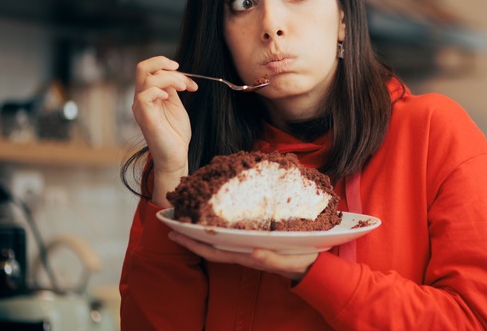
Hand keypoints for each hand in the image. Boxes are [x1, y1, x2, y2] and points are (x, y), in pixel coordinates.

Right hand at [132, 56, 198, 203]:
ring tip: (184, 88)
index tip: (190, 83)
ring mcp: (141, 108)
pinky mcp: (145, 117)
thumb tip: (175, 74)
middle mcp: (141, 99)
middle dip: (163, 62)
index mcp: (149, 95)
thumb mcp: (176, 106)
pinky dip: (159, 90)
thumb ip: (172, 90)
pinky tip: (169, 98)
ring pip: (146, 77)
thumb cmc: (175, 134)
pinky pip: (144, 95)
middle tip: (179, 70)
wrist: (176, 156)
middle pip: (142, 67)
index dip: (171, 69)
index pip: (151, 70)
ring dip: (169, 78)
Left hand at [168, 232, 317, 280]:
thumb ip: (272, 259)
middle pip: (211, 247)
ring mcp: (248, 248)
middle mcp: (244, 253)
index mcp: (248, 256)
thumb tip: (253, 252)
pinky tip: (213, 220)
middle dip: (190, 238)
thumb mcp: (290, 262)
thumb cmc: (301, 262)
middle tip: (172, 224)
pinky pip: (231, 236)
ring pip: (219, 242)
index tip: (176, 232)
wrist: (314, 267)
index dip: (195, 243)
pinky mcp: (255, 242)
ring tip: (187, 220)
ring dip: (201, 233)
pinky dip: (218, 229)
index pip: (215, 251)